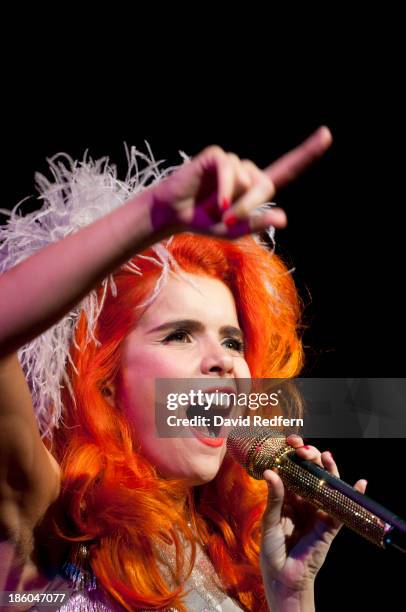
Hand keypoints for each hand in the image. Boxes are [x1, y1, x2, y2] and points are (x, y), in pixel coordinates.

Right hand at [149, 127, 331, 239]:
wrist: (174, 214)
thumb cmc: (204, 221)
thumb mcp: (233, 231)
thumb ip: (257, 224)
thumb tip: (283, 218)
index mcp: (256, 187)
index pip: (287, 168)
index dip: (307, 152)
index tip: (326, 135)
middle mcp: (247, 171)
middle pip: (265, 184)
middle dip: (250, 206)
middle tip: (228, 219)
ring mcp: (232, 161)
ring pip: (247, 179)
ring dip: (234, 199)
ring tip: (215, 207)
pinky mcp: (216, 156)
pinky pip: (229, 169)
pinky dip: (225, 188)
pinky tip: (217, 201)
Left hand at [260, 435, 367, 595]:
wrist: (283, 579)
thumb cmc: (272, 550)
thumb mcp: (269, 522)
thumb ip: (274, 498)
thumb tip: (271, 472)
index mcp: (287, 497)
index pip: (292, 471)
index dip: (292, 456)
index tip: (289, 443)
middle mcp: (304, 501)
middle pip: (311, 474)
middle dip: (309, 458)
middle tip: (303, 450)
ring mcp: (317, 511)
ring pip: (326, 486)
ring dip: (329, 469)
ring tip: (326, 456)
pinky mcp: (330, 526)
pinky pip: (343, 509)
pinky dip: (353, 496)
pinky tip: (360, 483)